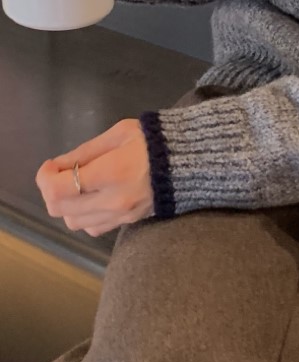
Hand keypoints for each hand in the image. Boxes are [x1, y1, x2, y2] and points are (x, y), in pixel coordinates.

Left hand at [36, 120, 153, 236]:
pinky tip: (94, 198)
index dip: (44, 178)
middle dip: (51, 190)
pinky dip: (85, 216)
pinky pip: (93, 228)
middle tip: (61, 173)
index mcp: (111, 172)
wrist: (191, 161)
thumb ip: (85, 151)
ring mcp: (122, 215)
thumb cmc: (154, 140)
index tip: (52, 165)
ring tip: (78, 186)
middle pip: (59, 209)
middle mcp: (113, 200)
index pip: (58, 189)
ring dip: (67, 204)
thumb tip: (57, 166)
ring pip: (73, 222)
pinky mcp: (128, 221)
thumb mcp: (119, 133)